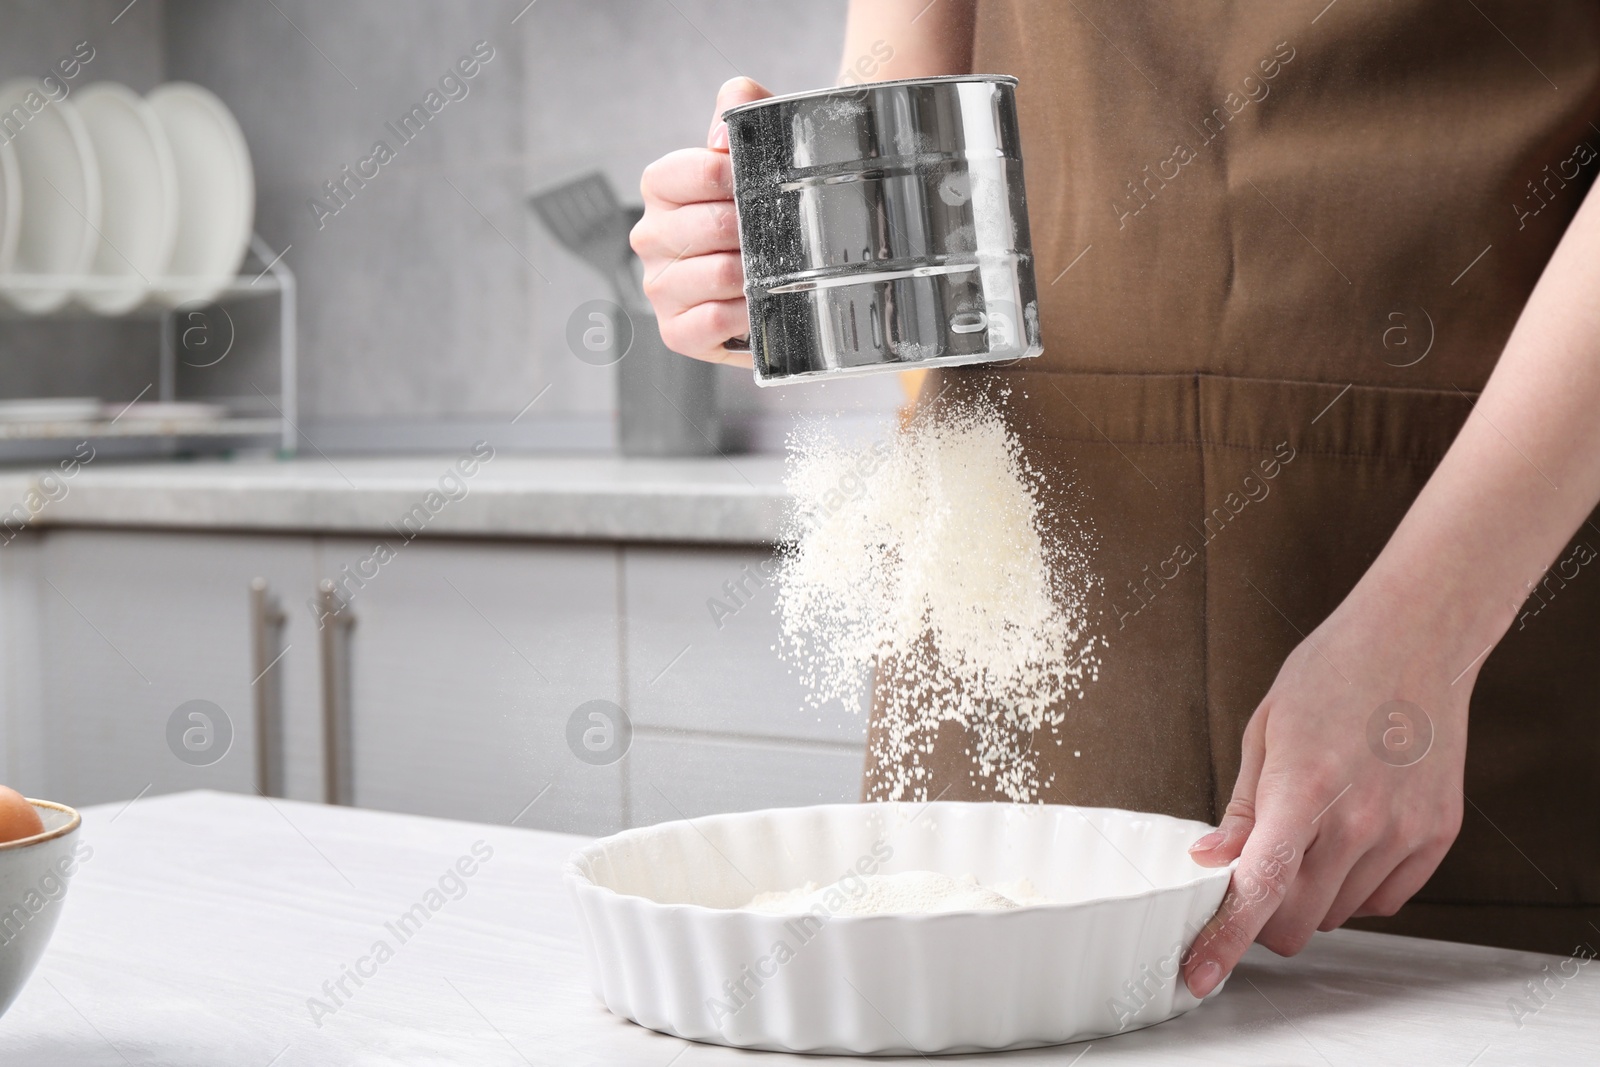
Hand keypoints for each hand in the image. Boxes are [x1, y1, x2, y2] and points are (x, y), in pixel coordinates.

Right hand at [630, 77, 769, 365]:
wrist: (780, 266)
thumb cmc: (760, 204)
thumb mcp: (753, 140)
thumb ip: (739, 104)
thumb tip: (723, 136)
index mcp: (661, 189)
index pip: (685, 173)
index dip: (730, 176)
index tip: (760, 181)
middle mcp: (650, 237)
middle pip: (708, 226)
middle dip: (752, 230)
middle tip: (777, 233)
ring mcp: (660, 287)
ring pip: (715, 274)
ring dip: (754, 273)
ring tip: (772, 269)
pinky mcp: (676, 331)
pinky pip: (711, 320)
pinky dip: (744, 312)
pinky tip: (758, 304)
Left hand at [1180, 581, 1469, 996]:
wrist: (1416, 639)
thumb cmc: (1332, 673)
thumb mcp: (1263, 731)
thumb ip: (1240, 809)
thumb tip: (1209, 862)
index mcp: (1302, 789)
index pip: (1257, 890)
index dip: (1223, 942)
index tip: (1198, 974)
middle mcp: (1358, 820)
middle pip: (1296, 920)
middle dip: (1265, 916)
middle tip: (1254, 878)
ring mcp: (1403, 831)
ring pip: (1338, 913)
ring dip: (1312, 896)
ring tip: (1312, 831)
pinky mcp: (1436, 836)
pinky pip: (1385, 898)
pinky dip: (1357, 887)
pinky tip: (1349, 839)